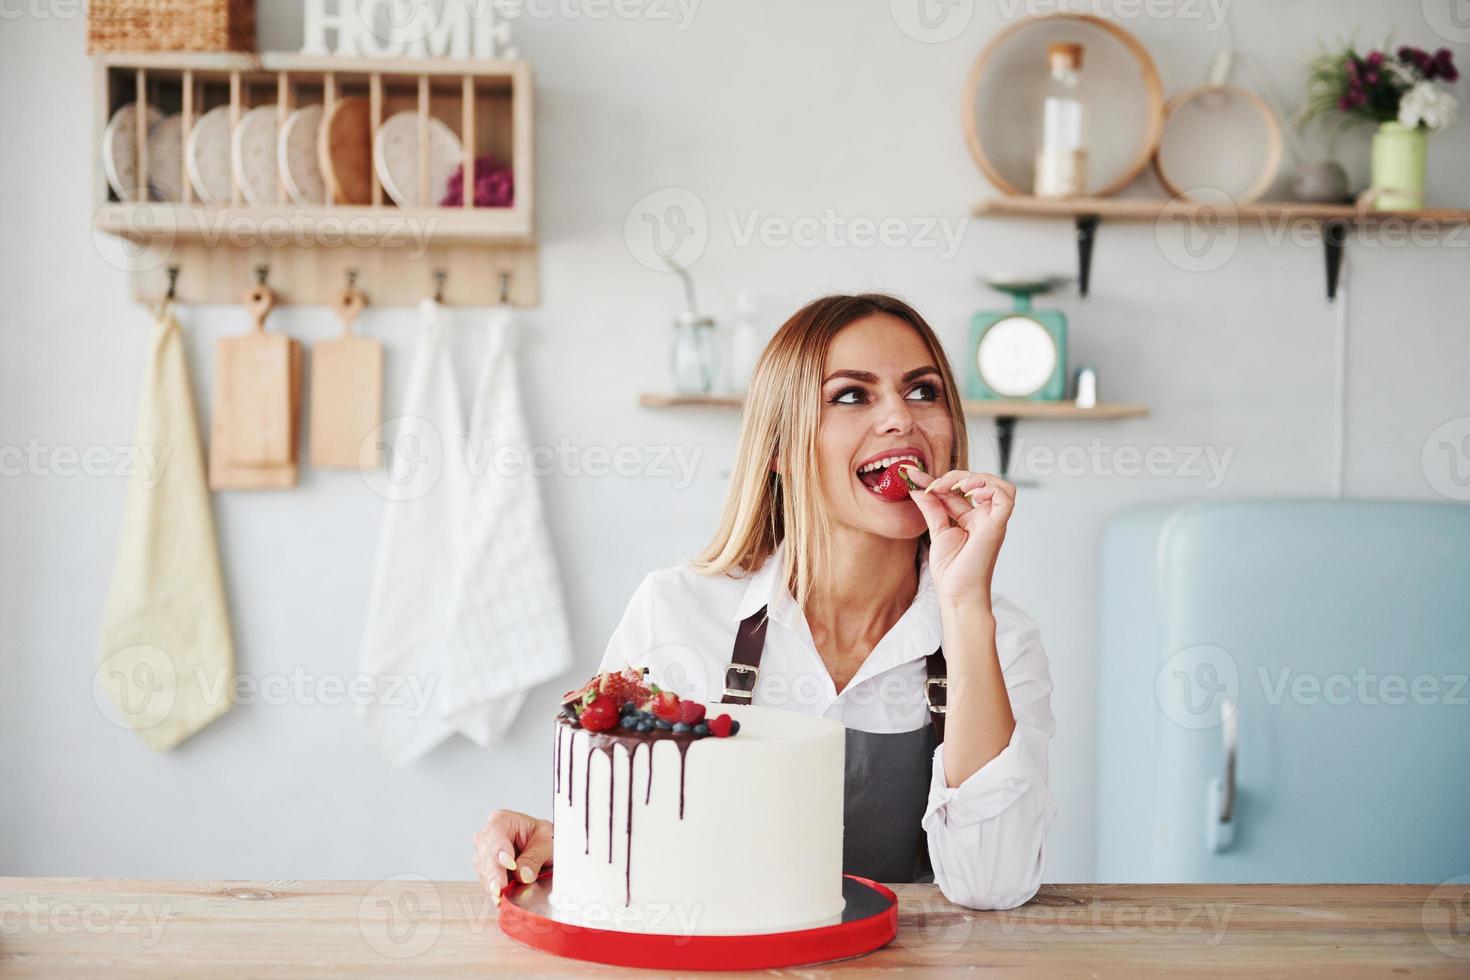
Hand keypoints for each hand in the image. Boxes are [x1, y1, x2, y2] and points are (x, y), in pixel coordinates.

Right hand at [473, 809, 553, 904]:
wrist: (546, 851)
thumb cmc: (544, 839)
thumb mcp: (547, 842)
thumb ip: (534, 857)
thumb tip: (523, 874)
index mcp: (503, 820)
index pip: (495, 833)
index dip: (500, 849)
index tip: (509, 864)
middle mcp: (489, 837)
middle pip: (485, 853)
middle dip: (493, 872)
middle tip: (500, 887)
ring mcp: (486, 856)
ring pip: (483, 870)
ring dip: (492, 884)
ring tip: (501, 896)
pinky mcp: (488, 873)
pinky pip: (486, 882)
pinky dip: (493, 891)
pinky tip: (499, 898)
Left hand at [904, 467, 1015, 604]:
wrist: (956, 593)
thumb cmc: (951, 570)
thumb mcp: (937, 531)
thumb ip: (931, 508)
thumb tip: (918, 488)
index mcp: (972, 518)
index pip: (959, 490)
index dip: (939, 480)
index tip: (915, 478)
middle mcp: (985, 518)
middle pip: (980, 483)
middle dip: (955, 476)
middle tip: (933, 485)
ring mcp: (993, 522)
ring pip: (1000, 486)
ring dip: (978, 478)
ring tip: (955, 486)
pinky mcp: (996, 527)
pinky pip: (1005, 498)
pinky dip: (990, 488)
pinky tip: (970, 493)